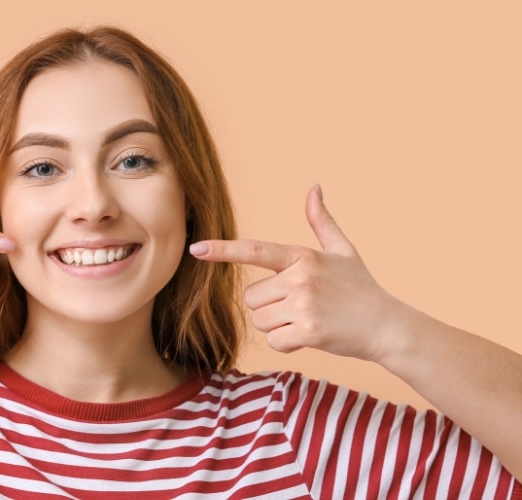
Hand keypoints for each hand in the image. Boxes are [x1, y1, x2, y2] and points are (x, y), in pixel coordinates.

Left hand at [189, 185, 400, 360]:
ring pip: (260, 320)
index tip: (196, 248)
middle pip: (252, 298)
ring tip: (307, 320)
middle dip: (269, 307)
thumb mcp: (343, 251)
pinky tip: (311, 336)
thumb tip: (314, 187)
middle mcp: (300, 277)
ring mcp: (303, 305)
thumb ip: (322, 222)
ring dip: (277, 326)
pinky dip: (288, 343)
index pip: (256, 250)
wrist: (388, 326)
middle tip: (301, 307)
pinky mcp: (307, 331)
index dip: (223, 250)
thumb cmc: (361, 288)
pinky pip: (274, 341)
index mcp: (302, 256)